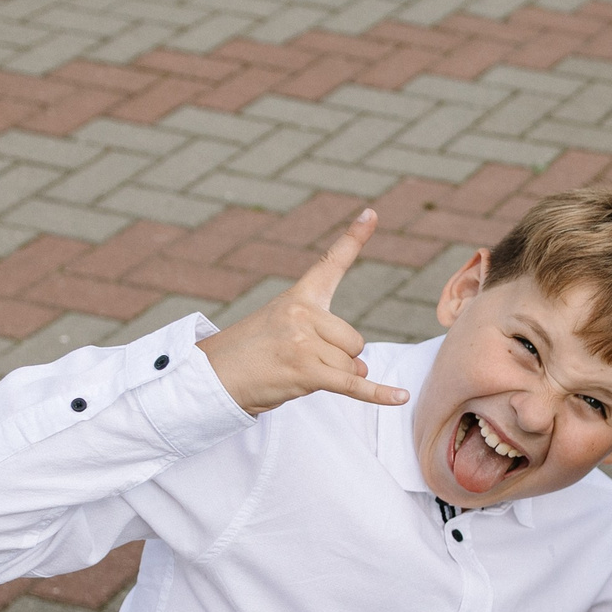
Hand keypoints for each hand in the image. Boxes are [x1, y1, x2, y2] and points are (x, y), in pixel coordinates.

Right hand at [198, 211, 405, 416]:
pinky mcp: (305, 372)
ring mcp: (303, 342)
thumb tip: (363, 368)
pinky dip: (378, 394)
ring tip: (295, 373)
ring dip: (332, 378)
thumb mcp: (281, 328)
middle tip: (301, 361)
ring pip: (351, 366)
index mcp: (298, 297)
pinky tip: (401, 397)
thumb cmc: (249, 354)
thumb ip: (326, 340)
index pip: (330, 263)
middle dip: (340, 359)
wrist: (209, 377)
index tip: (371, 213)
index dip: (353, 238)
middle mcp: (302, 314)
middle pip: (355, 342)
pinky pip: (353, 385)